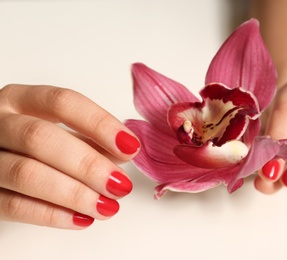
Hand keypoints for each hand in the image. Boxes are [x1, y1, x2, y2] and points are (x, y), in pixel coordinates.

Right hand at [0, 84, 139, 228]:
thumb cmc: (31, 144)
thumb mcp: (58, 130)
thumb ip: (89, 138)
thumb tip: (124, 153)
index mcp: (20, 99)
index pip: (62, 102)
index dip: (100, 124)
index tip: (130, 146)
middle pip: (41, 138)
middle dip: (88, 164)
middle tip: (120, 184)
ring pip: (26, 174)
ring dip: (74, 194)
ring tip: (106, 206)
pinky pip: (14, 206)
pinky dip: (53, 215)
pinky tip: (82, 219)